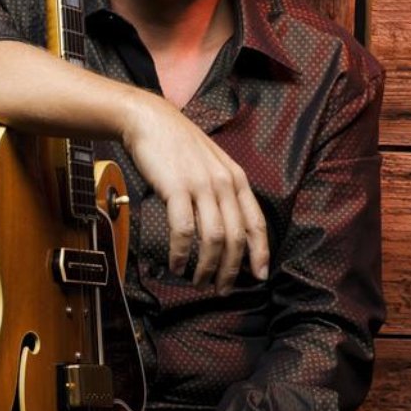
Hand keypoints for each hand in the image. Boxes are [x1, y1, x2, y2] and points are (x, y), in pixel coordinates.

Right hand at [122, 94, 268, 293]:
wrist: (150, 120)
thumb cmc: (178, 144)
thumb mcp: (211, 164)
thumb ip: (223, 189)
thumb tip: (226, 224)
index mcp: (237, 178)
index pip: (256, 222)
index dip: (260, 253)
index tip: (259, 276)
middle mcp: (224, 183)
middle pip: (236, 237)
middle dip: (231, 270)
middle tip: (222, 289)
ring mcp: (201, 185)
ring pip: (213, 238)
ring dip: (207, 267)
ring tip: (198, 282)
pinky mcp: (177, 188)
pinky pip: (184, 230)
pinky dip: (181, 253)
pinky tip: (176, 265)